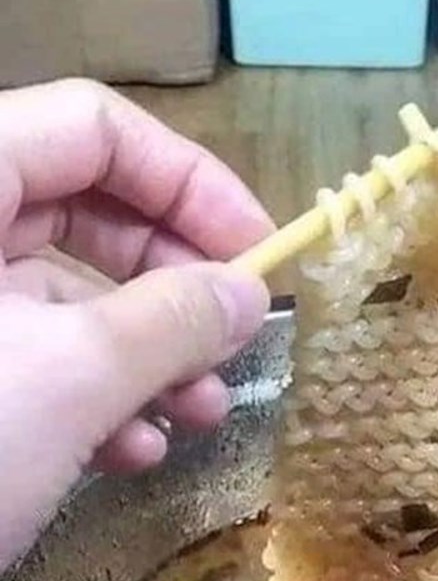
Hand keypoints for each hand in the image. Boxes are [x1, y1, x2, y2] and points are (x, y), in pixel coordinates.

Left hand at [0, 79, 271, 568]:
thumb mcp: (70, 380)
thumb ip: (172, 320)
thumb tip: (249, 293)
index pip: (94, 126)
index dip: (192, 182)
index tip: (260, 255)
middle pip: (87, 211)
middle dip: (176, 283)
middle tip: (236, 339)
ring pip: (67, 296)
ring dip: (150, 354)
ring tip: (202, 414)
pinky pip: (34, 355)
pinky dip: (96, 397)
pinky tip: (132, 453)